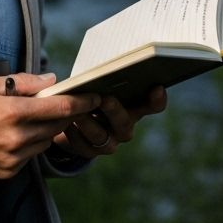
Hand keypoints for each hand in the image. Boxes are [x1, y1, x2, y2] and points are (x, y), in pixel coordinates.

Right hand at [0, 73, 99, 178]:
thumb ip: (22, 83)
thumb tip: (50, 81)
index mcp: (12, 113)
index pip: (59, 108)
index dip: (81, 103)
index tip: (95, 97)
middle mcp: (16, 139)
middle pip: (56, 127)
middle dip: (63, 114)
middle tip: (62, 103)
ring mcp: (12, 160)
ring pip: (44, 143)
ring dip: (45, 130)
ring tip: (30, 117)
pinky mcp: (6, 173)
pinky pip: (29, 156)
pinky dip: (29, 144)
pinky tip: (13, 134)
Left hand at [52, 85, 166, 158]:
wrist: (70, 120)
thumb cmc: (88, 94)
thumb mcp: (97, 85)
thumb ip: (102, 79)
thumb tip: (96, 69)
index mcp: (133, 108)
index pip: (152, 106)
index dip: (157, 99)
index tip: (157, 87)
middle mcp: (124, 127)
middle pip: (124, 122)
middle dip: (114, 110)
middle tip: (104, 98)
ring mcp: (109, 142)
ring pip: (100, 135)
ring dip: (87, 122)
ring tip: (76, 111)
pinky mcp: (90, 152)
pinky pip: (82, 145)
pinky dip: (72, 134)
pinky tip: (64, 123)